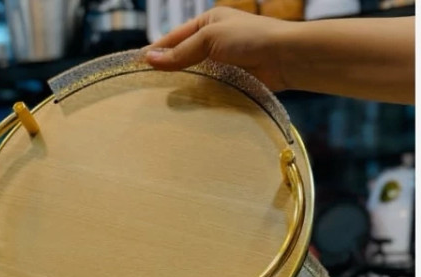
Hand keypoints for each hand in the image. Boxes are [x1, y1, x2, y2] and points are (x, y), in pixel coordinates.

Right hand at [145, 6, 290, 90]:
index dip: (155, 51)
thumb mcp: (209, 38)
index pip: (173, 38)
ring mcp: (222, 64)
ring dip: (180, 87)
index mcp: (208, 23)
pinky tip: (183, 108)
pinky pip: (208, 91)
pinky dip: (196, 98)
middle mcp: (214, 42)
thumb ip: (180, 52)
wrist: (285, 59)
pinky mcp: (231, 83)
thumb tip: (149, 59)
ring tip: (158, 102)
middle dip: (166, 71)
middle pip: (182, 58)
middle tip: (143, 89)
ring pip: (194, 76)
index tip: (135, 66)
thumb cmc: (250, 39)